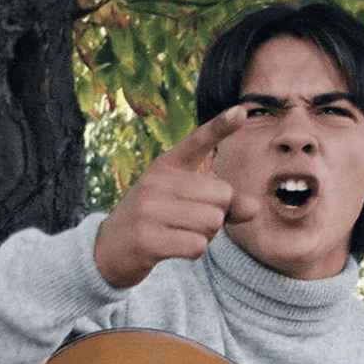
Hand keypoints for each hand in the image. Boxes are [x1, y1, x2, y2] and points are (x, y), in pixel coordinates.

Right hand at [93, 106, 259, 288]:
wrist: (108, 250)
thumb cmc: (155, 222)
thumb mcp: (185, 204)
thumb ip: (223, 203)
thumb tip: (255, 208)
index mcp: (166, 166)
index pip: (197, 142)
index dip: (220, 127)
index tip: (242, 111)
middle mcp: (156, 182)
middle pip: (222, 195)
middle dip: (217, 215)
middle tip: (188, 221)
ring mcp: (148, 210)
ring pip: (212, 222)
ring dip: (206, 236)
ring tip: (179, 234)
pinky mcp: (146, 239)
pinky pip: (197, 245)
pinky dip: (193, 252)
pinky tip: (173, 249)